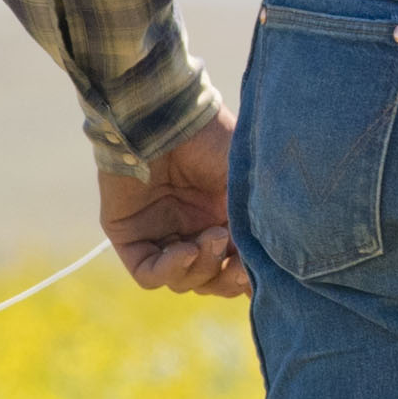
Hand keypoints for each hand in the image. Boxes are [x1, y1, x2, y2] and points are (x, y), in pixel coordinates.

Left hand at [100, 121, 247, 298]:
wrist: (166, 117)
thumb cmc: (212, 142)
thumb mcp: (246, 187)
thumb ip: (255, 227)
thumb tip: (266, 270)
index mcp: (222, 218)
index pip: (236, 267)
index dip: (248, 277)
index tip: (260, 270)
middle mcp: (193, 229)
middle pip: (211, 281)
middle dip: (227, 278)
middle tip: (237, 259)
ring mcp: (161, 234)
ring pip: (183, 280)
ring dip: (202, 269)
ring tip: (210, 239)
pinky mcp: (130, 236)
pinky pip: (148, 274)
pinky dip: (170, 270)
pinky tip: (184, 250)